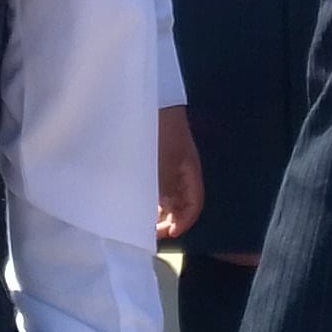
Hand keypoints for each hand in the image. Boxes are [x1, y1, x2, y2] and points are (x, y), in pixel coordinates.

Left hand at [154, 104, 201, 241]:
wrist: (148, 98)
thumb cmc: (157, 128)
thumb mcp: (161, 161)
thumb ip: (165, 188)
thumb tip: (167, 213)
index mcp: (189, 170)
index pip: (194, 204)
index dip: (184, 221)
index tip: (168, 233)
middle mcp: (181, 169)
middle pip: (181, 202)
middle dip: (169, 219)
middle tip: (151, 232)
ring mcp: (168, 162)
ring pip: (168, 193)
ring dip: (159, 209)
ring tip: (142, 220)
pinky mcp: (154, 157)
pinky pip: (157, 183)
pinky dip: (150, 196)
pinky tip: (137, 200)